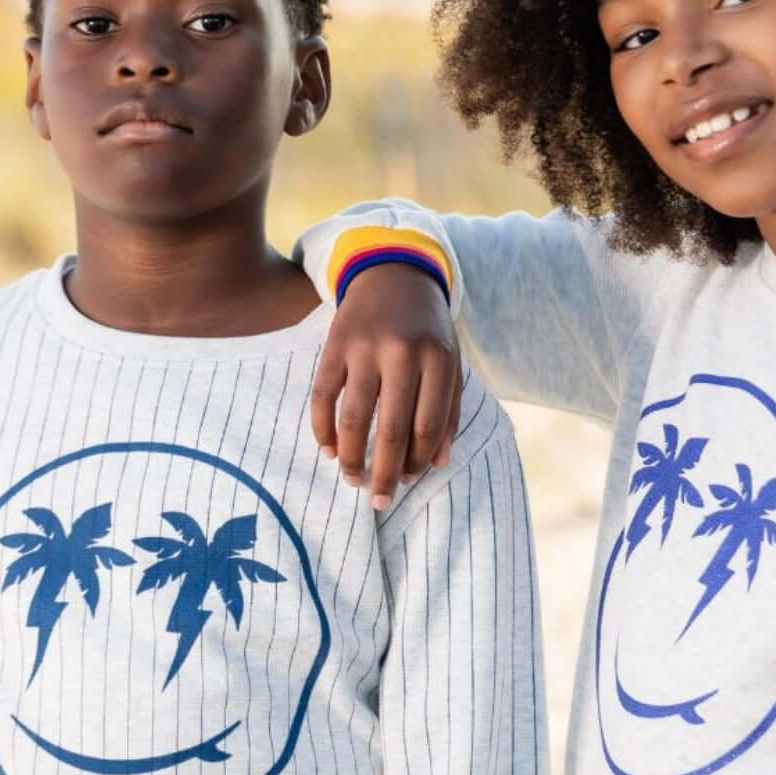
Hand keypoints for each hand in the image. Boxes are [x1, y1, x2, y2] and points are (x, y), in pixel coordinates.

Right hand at [311, 264, 462, 509]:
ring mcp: (365, 348)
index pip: (429, 425)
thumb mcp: (451, 361)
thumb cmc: (428, 328)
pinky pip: (323, 396)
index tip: (411, 481)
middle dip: (386, 472)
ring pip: (354, 418)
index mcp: (438, 359)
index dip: (419, 460)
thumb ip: (449, 410)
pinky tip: (330, 450)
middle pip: (393, 429)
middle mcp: (402, 353)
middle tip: (380, 500)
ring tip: (353, 479)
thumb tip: (438, 463)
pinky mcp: (335, 344)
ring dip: (352, 457)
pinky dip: (323, 428)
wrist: (394, 274)